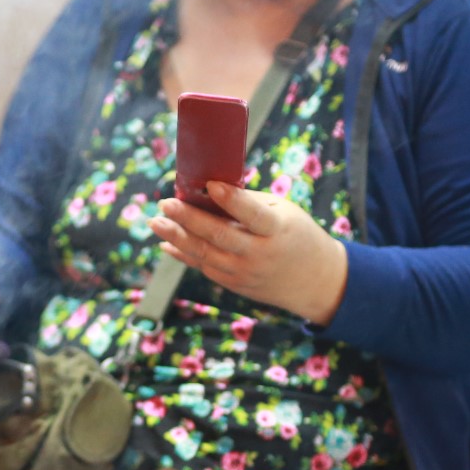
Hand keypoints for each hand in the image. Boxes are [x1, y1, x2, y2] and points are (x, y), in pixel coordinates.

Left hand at [149, 182, 348, 325]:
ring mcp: (245, 273)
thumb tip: (209, 190)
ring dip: (177, 238)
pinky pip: (205, 268)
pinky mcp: (235, 284)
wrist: (314, 281)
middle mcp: (260, 254)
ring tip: (156, 222)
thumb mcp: (284, 212)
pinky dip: (184, 255)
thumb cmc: (295, 234)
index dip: (231, 200)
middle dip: (189, 219)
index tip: (210, 185)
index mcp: (277, 231)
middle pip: (220, 236)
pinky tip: (166, 242)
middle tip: (165, 203)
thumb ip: (250, 204)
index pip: (252, 214)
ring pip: (205, 255)